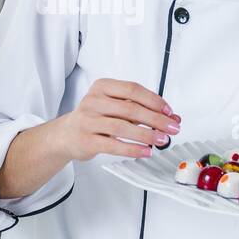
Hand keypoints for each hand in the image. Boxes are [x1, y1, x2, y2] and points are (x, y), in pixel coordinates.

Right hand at [53, 79, 180, 161]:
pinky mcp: (86, 140)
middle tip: (172, 128)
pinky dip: (132, 149)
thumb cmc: (95, 118)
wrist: (66, 135)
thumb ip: (142, 110)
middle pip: (130, 109)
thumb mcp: (115, 108)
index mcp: (102, 87)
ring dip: (147, 135)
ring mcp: (88, 121)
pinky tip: (146, 151)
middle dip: (156, 119)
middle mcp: (93, 101)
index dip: (154, 101)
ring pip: (123, 127)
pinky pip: (113, 145)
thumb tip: (172, 118)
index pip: (132, 90)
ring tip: (162, 140)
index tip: (169, 111)